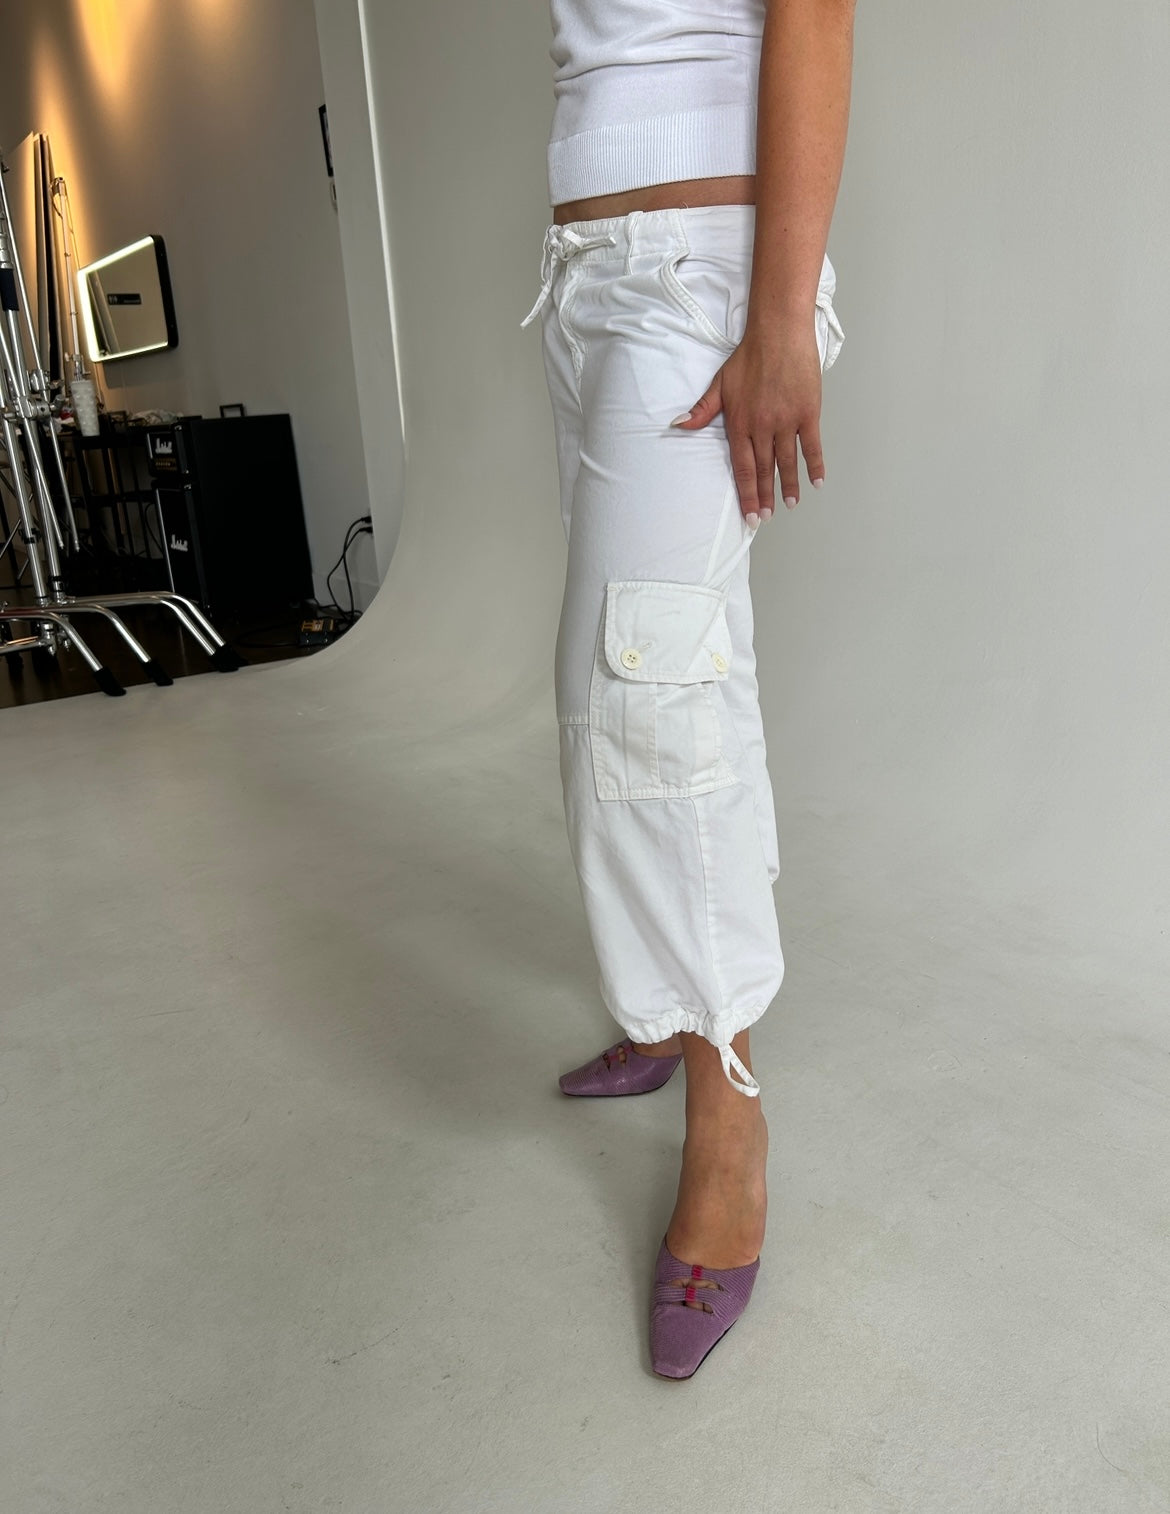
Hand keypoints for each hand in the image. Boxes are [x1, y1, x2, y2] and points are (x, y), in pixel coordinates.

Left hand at [670, 324, 825, 525]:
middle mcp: (762, 426)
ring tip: (790, 505)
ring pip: (787, 462)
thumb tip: (678, 425)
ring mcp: (786, 421)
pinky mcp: (808, 412)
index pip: (741, 468)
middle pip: (763, 470)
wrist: (778, 332)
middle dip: (764, 497)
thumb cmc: (748, 357)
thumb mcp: (719, 384)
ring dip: (789, 486)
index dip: (746, 494)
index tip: (750, 515)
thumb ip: (701, 410)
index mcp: (740, 423)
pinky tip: (817, 483)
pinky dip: (815, 465)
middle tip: (766, 518)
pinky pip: (811, 445)